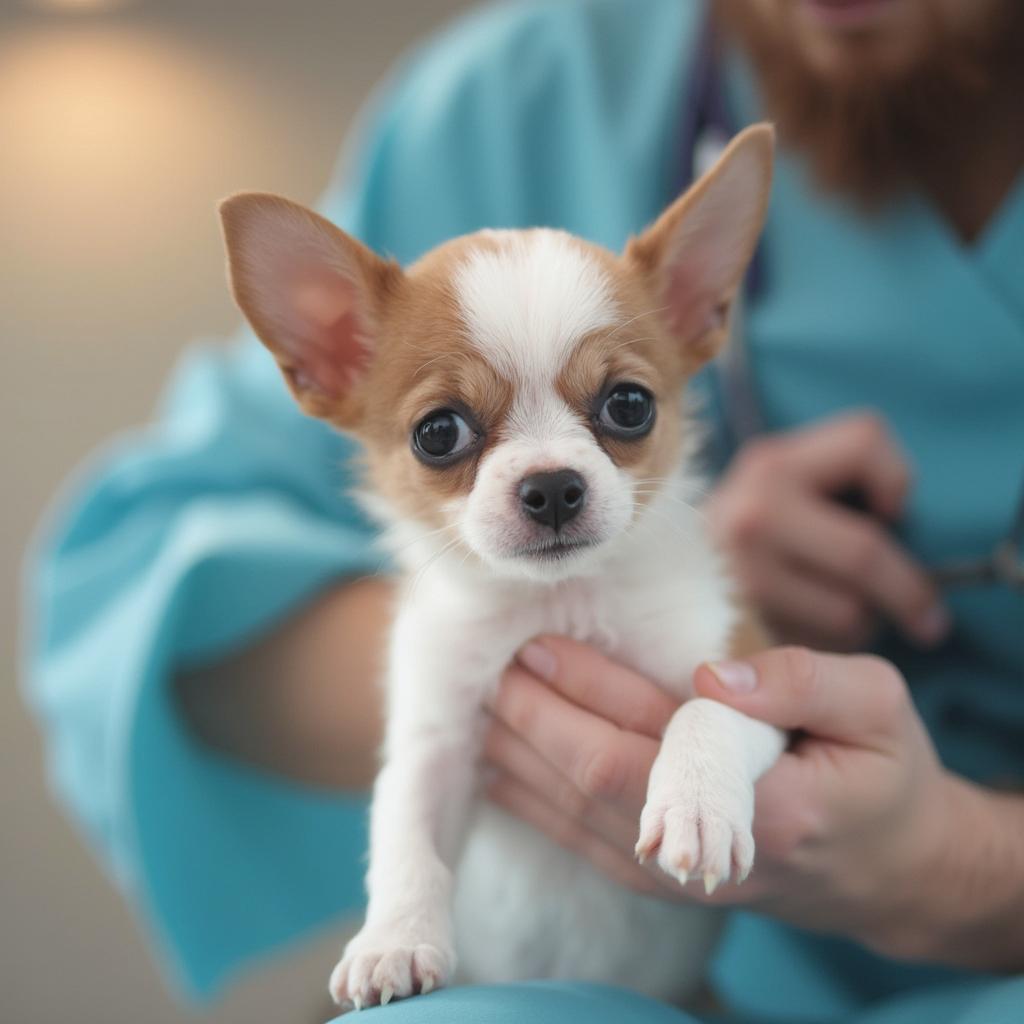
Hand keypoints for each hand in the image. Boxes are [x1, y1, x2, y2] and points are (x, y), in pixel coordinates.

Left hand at [487, 636, 1023, 968]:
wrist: (889, 868)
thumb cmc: (884, 774)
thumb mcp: (878, 707)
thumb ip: (802, 681)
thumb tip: (710, 673)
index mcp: (763, 803)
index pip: (641, 746)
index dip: (581, 695)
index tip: (536, 644)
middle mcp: (707, 850)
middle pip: (588, 781)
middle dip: (531, 719)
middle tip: (493, 662)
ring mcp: (678, 873)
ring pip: (571, 816)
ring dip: (519, 756)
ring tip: (484, 699)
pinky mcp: (660, 877)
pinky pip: (578, 840)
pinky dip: (532, 800)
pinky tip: (499, 762)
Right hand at [706, 412, 949, 650]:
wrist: (672, 596)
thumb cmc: (759, 553)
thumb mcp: (791, 502)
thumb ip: (840, 501)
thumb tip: (911, 534)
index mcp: (770, 462)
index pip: (866, 439)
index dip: (895, 478)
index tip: (894, 515)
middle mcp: (749, 508)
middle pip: (865, 550)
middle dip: (906, 589)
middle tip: (927, 617)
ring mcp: (737, 569)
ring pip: (847, 608)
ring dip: (861, 623)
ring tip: (845, 621)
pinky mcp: (734, 623)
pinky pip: (815, 645)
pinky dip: (827, 647)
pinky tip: (811, 637)